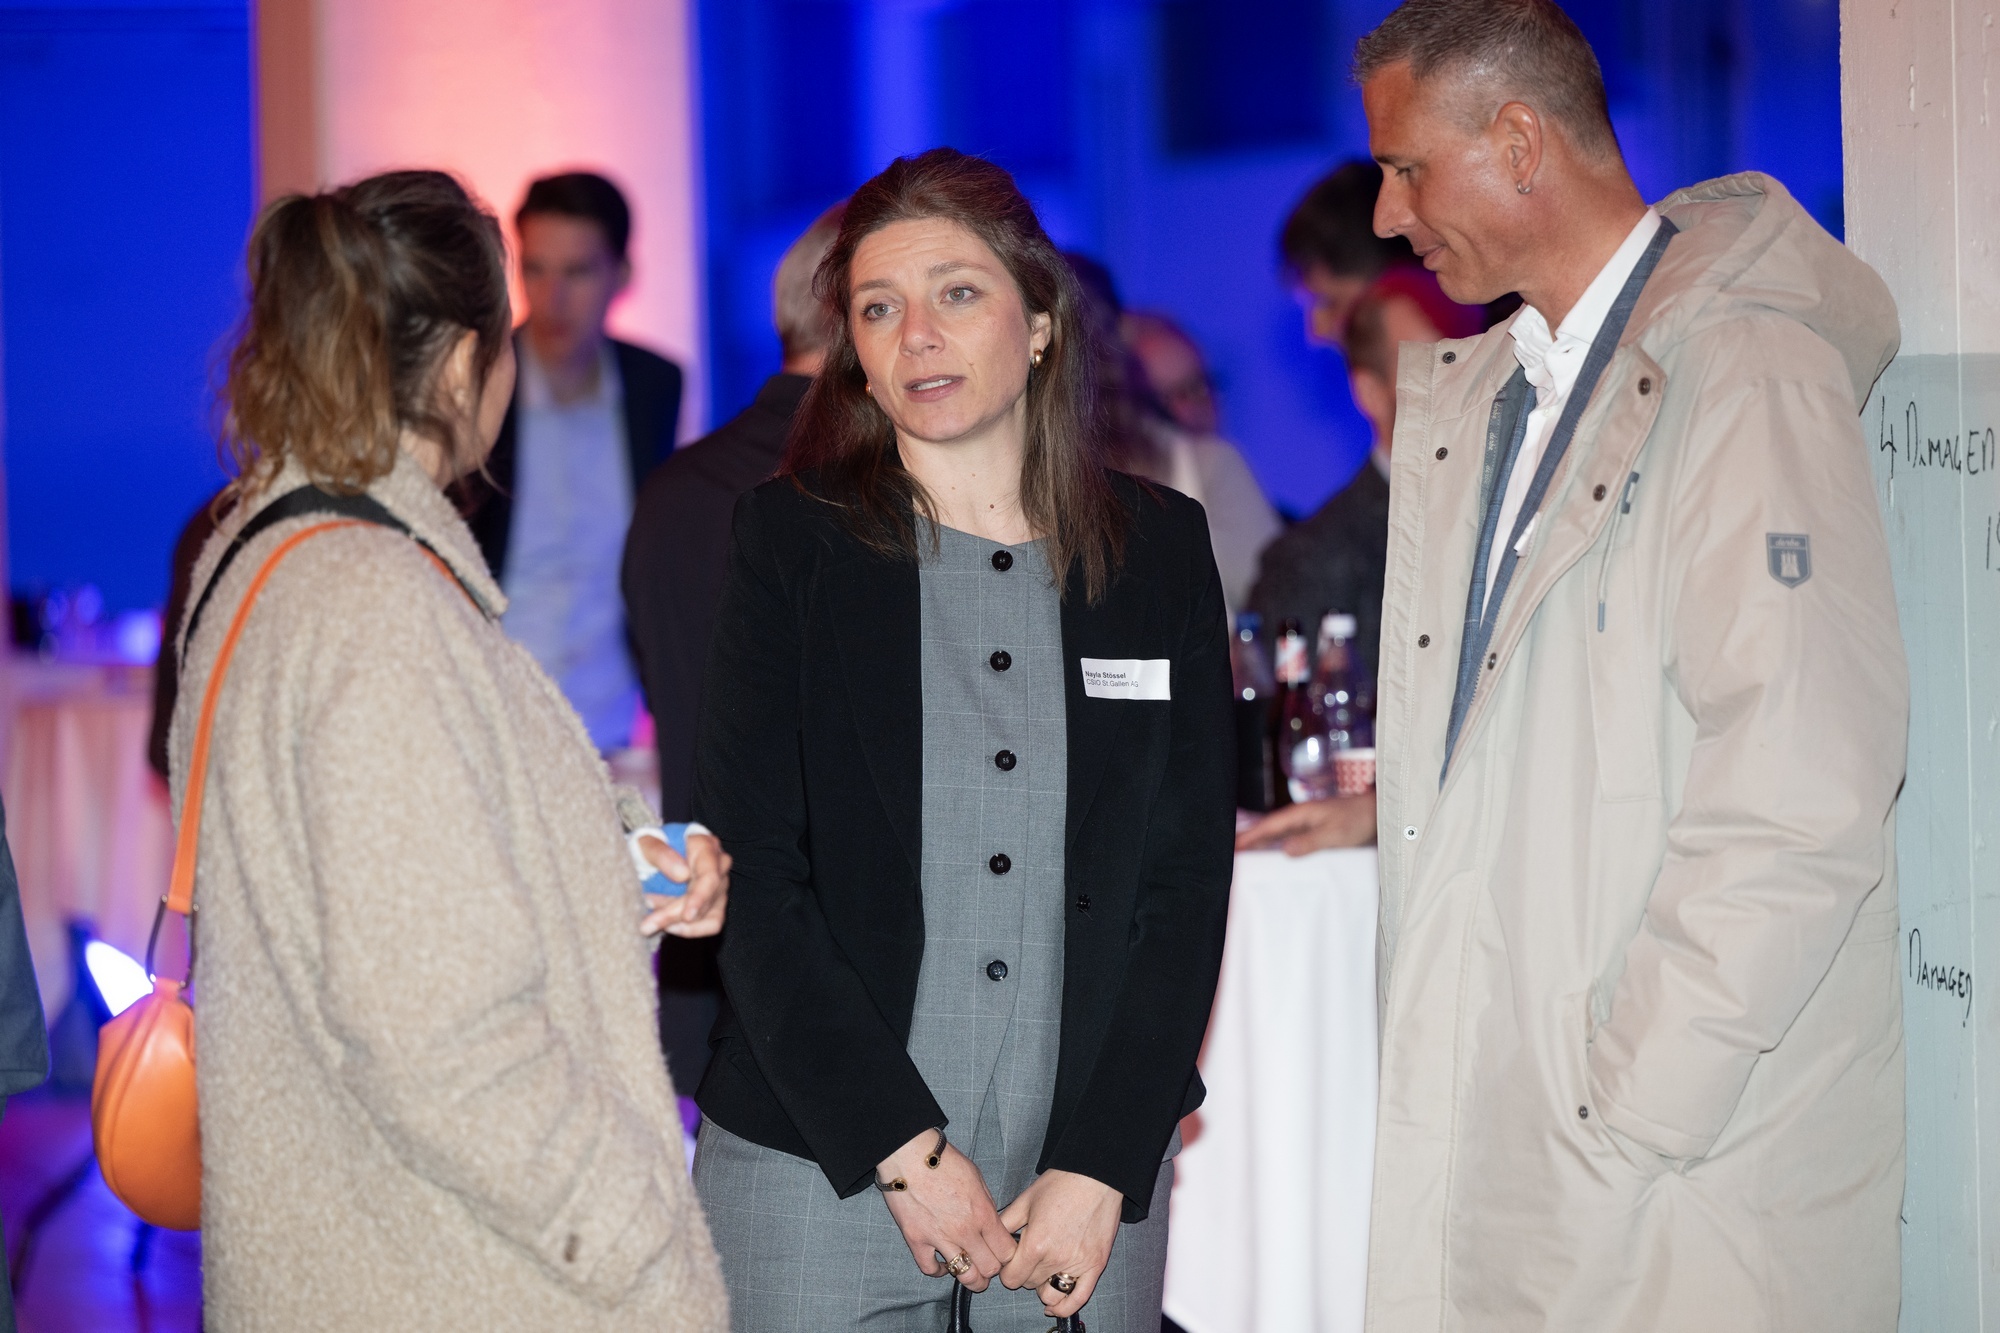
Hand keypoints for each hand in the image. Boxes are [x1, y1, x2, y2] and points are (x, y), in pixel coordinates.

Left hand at [639, 832, 730, 938]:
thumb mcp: (645, 843)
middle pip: (708, 899)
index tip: (686, 916)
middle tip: (646, 925)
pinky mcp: (716, 903)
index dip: (700, 897)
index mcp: (705, 845)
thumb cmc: (649, 846)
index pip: (710, 876)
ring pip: (710, 916)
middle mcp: (719, 865)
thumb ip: (660, 853)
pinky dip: (689, 929)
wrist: (652, 855)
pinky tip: (667, 925)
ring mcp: (720, 885)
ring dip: (681, 925)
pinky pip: (711, 924)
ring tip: (652, 920)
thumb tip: (683, 875)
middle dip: (676, 915)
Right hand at [877, 1130, 1015, 1290]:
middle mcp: (964, 1230)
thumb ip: (986, 1204)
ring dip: (971, 1279)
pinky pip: (930, 1269)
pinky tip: (942, 1265)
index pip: (1006, 1251)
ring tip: (972, 1275)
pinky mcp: (916, 1240)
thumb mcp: (977, 1177)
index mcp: (983, 1213)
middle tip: (989, 1266)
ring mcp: (939, 1238)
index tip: (1004, 1253)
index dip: (1008, 1256)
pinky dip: (938, 1271)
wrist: (910, 1154)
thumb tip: (991, 1223)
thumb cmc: (944, 1161)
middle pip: (989, 1269)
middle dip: (993, 1271)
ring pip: (964, 1276)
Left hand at [996, 1169, 1123, 1318]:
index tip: (1010, 1261)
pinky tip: (1054, 1305)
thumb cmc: (1062, 1183)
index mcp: (1035, 1243)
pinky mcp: (1095, 1266)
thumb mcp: (1025, 1199)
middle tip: (1028, 1257)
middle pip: (1028, 1285)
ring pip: (1049, 1295)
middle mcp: (1056, 1258)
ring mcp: (1078, 1265)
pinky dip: (1064, 1307)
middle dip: (1023, 1273)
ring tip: (1042, 1271)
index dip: (1006, 1270)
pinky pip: (1078, 1299)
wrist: (1096, 1175)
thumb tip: (991, 1240)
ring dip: (1041, 1287)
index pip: (1010, 1278)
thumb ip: (1005, 1224)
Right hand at [1234, 793, 1376, 855]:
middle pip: (1269, 828)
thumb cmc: (1358, 821)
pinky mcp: (1315, 831)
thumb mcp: (1334, 834)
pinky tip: (1273, 854)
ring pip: (1278, 834)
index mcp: (1301, 813)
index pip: (1269, 826)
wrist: (1378, 814)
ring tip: (1244, 854)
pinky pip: (1290, 838)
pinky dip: (1277, 845)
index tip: (1232, 846)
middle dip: (1250, 838)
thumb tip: (1284, 850)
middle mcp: (1301, 817)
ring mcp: (1308, 823)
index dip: (1250, 836)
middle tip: (1229, 851)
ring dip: (1262, 842)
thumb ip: (1310, 842)